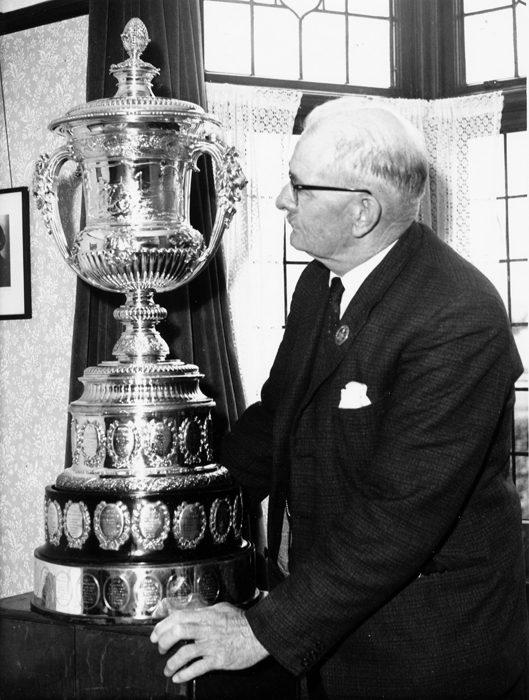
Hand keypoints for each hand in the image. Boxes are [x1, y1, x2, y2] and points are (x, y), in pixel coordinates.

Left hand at [150, 602, 268, 682]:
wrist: (259, 634)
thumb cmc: (242, 622)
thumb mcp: (222, 609)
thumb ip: (205, 611)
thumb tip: (191, 612)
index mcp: (206, 615)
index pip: (178, 617)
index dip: (163, 625)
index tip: (156, 633)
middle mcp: (206, 629)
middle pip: (177, 632)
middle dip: (164, 641)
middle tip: (160, 648)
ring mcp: (211, 645)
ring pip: (184, 652)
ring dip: (172, 662)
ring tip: (168, 668)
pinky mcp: (218, 660)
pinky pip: (197, 668)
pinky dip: (184, 674)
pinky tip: (179, 677)